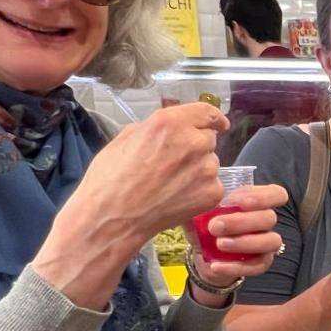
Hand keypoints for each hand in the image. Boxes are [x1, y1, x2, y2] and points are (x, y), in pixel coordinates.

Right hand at [32, 102, 224, 306]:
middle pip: (208, 138)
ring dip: (198, 169)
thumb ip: (154, 128)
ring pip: (210, 163)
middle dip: (196, 147)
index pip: (207, 112)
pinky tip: (178, 198)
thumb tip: (168, 130)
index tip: (220, 124)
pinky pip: (212, 186)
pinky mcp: (212, 193)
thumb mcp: (126, 138)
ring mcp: (206, 169)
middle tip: (175, 164)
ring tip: (171, 185)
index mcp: (170, 122)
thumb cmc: (110, 178)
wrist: (113, 218)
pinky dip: (200, 191)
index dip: (215, 118)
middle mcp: (194, 141)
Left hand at [191, 183, 287, 289]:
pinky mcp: (262, 263)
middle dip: (241, 221)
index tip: (238, 202)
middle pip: (269, 218)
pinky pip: (257, 266)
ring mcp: (267, 242)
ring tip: (219, 244)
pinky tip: (216, 265)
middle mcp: (266, 221)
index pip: (276, 194)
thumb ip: (203, 201)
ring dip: (244, 242)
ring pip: (270, 241)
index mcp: (256, 201)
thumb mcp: (201, 210)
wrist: (203, 253)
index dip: (263, 197)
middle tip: (214, 226)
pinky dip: (235, 267)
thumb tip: (198, 194)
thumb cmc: (206, 223)